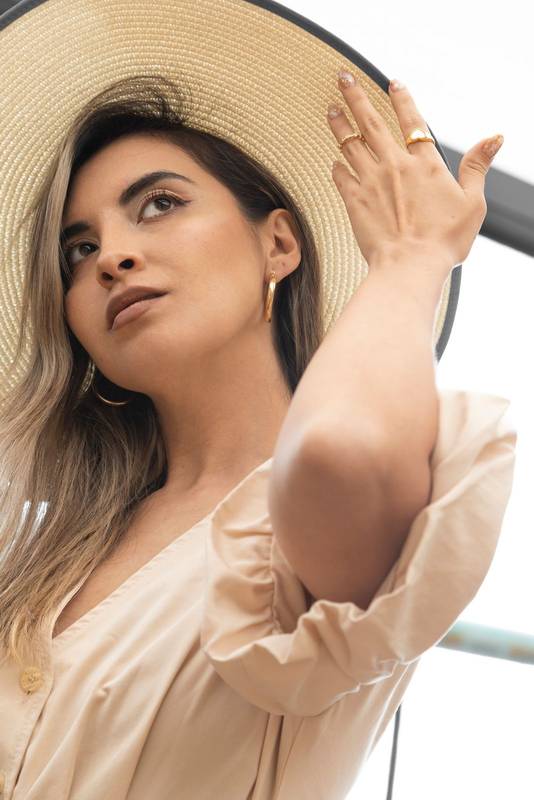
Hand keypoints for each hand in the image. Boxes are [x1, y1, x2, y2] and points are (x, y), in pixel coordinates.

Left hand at [327, 70, 502, 277]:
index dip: (402, 99)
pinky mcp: (354, 201)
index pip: (412, 121)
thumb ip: (478, 167)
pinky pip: (341, 177)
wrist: (410, 266)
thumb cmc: (444, 240)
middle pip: (371, 123)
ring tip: (331, 109)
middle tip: (343, 79)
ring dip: (339, 125)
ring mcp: (371, 182)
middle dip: (356, 97)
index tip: (392, 82)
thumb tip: (494, 138)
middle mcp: (394, 166)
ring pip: (350, 144)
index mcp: (425, 164)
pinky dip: (336, 165)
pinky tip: (333, 160)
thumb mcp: (473, 202)